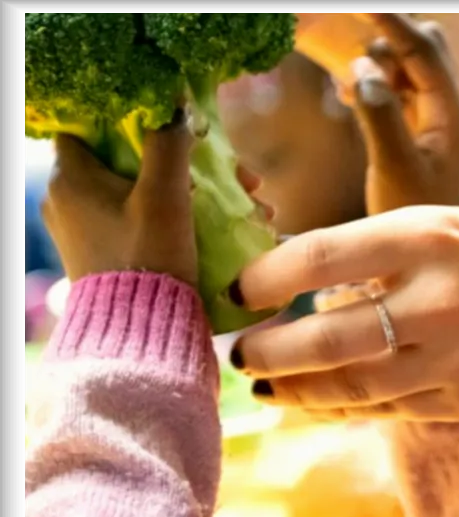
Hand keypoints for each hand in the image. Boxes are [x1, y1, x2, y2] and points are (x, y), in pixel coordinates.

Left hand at [43, 116, 269, 286]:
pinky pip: (143, 220)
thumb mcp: (164, 195)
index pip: (90, 127)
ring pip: (143, 191)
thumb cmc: (147, 258)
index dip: (131, 120)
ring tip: (250, 204)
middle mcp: (67, 200)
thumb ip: (169, 142)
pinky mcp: (107, 255)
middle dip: (188, 162)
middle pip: (129, 160)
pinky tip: (226, 227)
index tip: (175, 129)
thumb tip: (176, 101)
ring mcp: (86, 230)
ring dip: (196, 191)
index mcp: (70, 178)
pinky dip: (181, 216)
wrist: (139, 332)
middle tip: (238, 174)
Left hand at [230, 206, 458, 421]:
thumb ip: (389, 257)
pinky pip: (394, 411)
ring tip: (267, 387)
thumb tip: (316, 296)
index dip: (265, 278)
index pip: (320, 255)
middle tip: (238, 355)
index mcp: (434, 234)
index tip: (237, 291)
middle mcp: (442, 296)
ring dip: (298, 391)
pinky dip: (348, 409)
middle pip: (328, 338)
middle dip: (269, 352)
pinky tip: (321, 406)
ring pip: (355, 386)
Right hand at [344, 13, 458, 212]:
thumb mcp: (394, 169)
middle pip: (425, 49)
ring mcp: (440, 124)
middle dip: (389, 44)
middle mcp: (453, 113)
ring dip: (380, 66)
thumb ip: (380, 116)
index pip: (425, 50)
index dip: (391, 21)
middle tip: (355, 64)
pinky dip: (376, 86)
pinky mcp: (424, 137)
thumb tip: (363, 69)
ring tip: (350, 93)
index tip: (362, 3)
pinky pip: (400, 93)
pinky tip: (351, 99)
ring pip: (411, 70)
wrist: (434, 266)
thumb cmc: (418, 221)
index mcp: (454, 115)